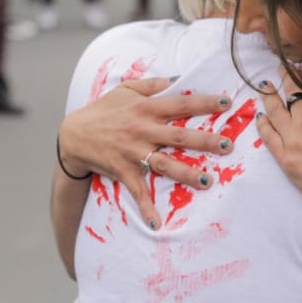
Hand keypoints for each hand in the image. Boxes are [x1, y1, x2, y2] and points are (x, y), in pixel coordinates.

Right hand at [57, 77, 234, 228]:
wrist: (73, 134)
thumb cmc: (104, 110)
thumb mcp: (126, 90)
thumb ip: (153, 84)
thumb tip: (178, 78)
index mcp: (146, 109)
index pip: (180, 104)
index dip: (204, 102)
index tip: (226, 102)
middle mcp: (142, 131)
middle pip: (178, 136)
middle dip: (204, 141)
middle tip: (227, 146)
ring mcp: (133, 153)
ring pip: (164, 164)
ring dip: (185, 173)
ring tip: (207, 181)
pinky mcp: (124, 171)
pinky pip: (137, 192)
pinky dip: (146, 209)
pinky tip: (158, 224)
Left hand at [255, 64, 301, 215]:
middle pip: (291, 93)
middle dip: (286, 77)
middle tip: (281, 67)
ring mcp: (293, 140)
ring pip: (275, 111)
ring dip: (270, 96)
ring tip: (266, 86)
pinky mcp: (285, 158)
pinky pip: (268, 137)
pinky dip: (263, 124)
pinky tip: (261, 116)